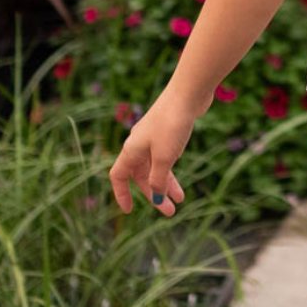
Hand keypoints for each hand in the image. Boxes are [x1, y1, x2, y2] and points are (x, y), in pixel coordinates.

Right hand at [108, 85, 205, 216]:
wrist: (187, 94)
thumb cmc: (172, 124)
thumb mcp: (165, 157)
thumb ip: (158, 179)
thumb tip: (157, 197)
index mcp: (131, 150)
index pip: (118, 176)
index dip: (121, 194)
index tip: (128, 210)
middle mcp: (139, 145)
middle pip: (140, 176)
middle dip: (153, 194)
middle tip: (169, 211)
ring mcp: (153, 139)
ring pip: (155, 168)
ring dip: (166, 185)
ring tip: (181, 201)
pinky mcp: (167, 134)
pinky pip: (165, 159)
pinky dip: (171, 172)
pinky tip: (181, 183)